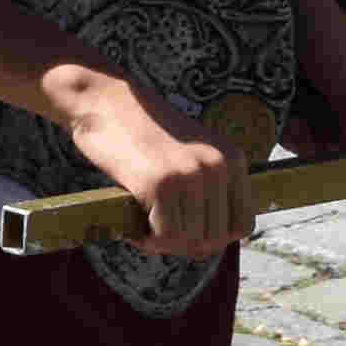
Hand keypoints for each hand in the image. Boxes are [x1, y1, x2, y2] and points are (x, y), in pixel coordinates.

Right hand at [61, 72, 249, 260]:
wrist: (103, 101)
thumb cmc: (140, 132)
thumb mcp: (190, 152)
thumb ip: (208, 189)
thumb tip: (209, 245)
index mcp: (232, 158)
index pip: (242, 225)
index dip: (212, 238)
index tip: (184, 231)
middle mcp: (218, 166)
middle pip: (216, 239)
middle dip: (184, 244)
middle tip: (156, 231)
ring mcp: (191, 174)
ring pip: (189, 241)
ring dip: (163, 244)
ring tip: (142, 226)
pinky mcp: (161, 183)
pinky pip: (164, 236)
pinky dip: (146, 240)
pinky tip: (132, 227)